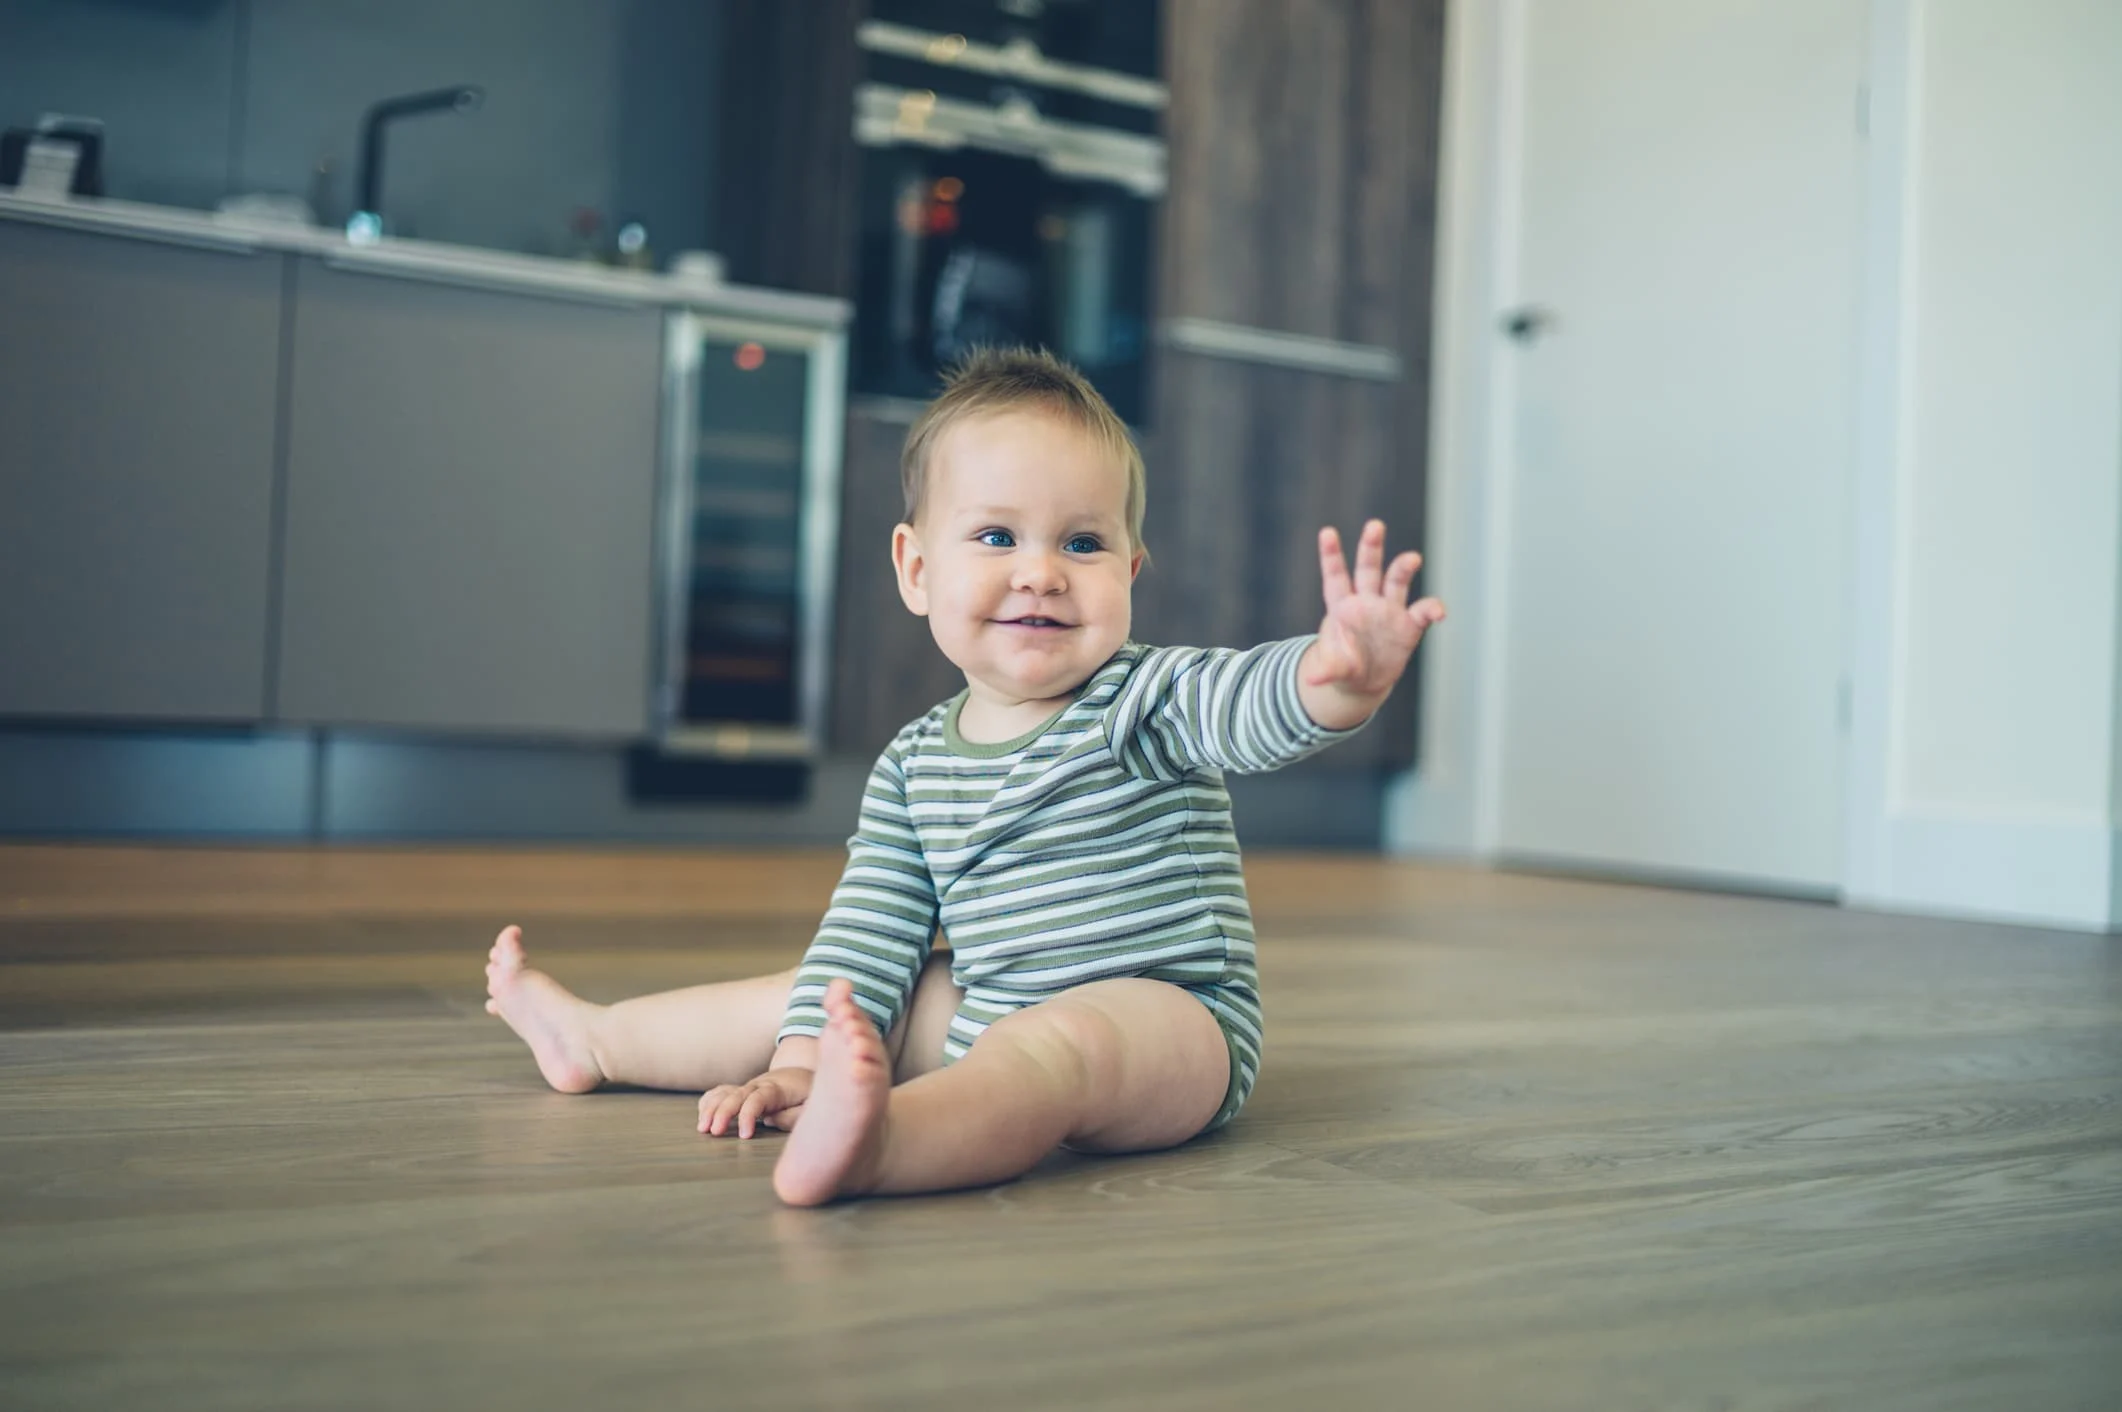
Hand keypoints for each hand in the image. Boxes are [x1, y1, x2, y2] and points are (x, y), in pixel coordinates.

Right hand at [699, 1067, 812, 1137]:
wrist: (801, 1072)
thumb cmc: (807, 1092)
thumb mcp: (811, 1103)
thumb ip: (794, 1115)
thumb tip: (770, 1121)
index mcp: (776, 1089)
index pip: (758, 1100)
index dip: (749, 1116)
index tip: (744, 1135)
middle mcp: (758, 1085)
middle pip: (736, 1096)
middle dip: (723, 1113)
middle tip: (714, 1133)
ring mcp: (747, 1087)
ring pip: (725, 1093)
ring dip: (711, 1108)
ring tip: (702, 1128)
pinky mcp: (741, 1091)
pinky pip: (721, 1092)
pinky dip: (709, 1100)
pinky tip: (702, 1114)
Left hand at [1300, 520, 1445, 726]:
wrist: (1365, 681)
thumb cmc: (1343, 666)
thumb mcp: (1333, 669)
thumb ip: (1326, 670)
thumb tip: (1311, 680)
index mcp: (1342, 606)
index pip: (1335, 576)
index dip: (1331, 555)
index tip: (1327, 532)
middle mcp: (1366, 602)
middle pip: (1368, 569)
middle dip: (1371, 547)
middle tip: (1375, 525)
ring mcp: (1389, 610)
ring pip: (1397, 581)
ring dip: (1404, 567)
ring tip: (1413, 559)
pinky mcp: (1409, 625)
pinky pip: (1423, 612)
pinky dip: (1433, 609)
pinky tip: (1440, 612)